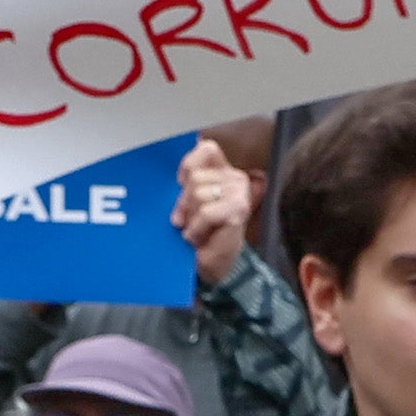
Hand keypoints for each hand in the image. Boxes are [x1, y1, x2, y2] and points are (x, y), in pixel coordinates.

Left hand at [177, 135, 256, 282]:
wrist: (211, 266)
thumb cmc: (198, 234)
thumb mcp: (187, 203)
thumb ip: (185, 184)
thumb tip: (176, 175)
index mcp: (222, 171)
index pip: (206, 149)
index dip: (188, 166)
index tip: (180, 184)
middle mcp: (235, 178)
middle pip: (196, 176)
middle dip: (184, 202)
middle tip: (187, 221)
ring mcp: (239, 192)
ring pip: (198, 193)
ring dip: (191, 217)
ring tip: (196, 230)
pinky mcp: (239, 209)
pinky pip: (206, 211)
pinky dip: (197, 228)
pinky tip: (199, 237)